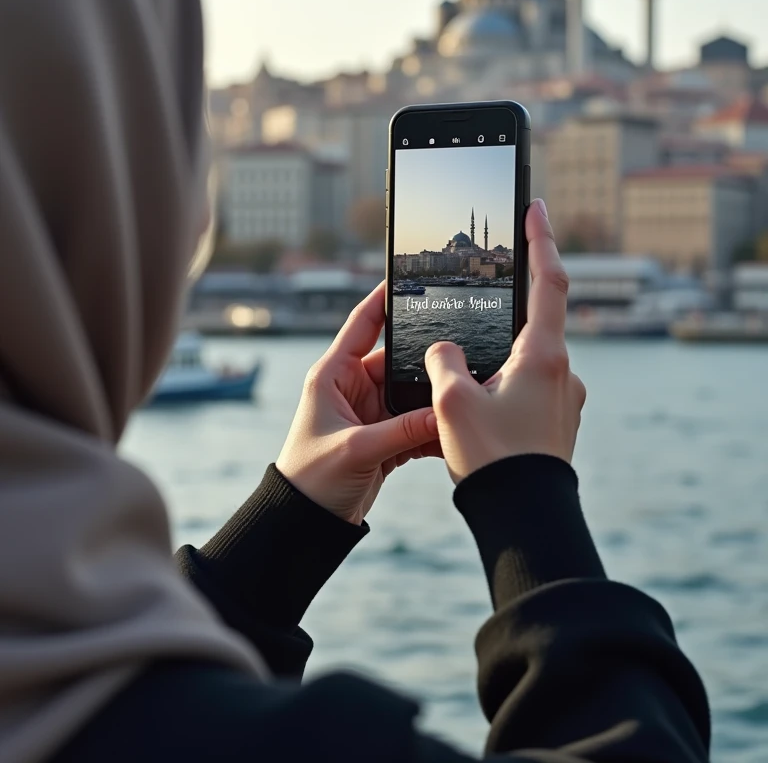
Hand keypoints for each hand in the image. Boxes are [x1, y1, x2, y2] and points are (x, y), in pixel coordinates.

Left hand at [276, 284, 441, 524]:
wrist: (305, 524)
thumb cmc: (312, 479)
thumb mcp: (357, 449)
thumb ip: (403, 430)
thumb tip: (446, 413)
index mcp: (334, 375)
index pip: (362, 324)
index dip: (384, 299)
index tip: (408, 277)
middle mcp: (353, 387)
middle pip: (397, 361)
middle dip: (426, 361)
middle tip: (462, 351)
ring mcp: (371, 413)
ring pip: (412, 394)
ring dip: (433, 398)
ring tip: (465, 393)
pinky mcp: (384, 438)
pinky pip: (416, 423)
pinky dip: (433, 428)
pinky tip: (456, 429)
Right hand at [425, 199, 585, 483]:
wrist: (525, 518)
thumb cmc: (492, 460)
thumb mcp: (451, 403)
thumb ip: (442, 361)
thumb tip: (444, 350)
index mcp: (542, 355)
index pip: (549, 280)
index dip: (541, 239)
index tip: (535, 206)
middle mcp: (563, 372)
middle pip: (532, 323)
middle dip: (503, 314)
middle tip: (477, 313)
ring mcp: (565, 398)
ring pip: (525, 361)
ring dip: (497, 360)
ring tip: (464, 385)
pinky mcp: (558, 422)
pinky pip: (528, 389)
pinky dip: (503, 387)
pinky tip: (479, 410)